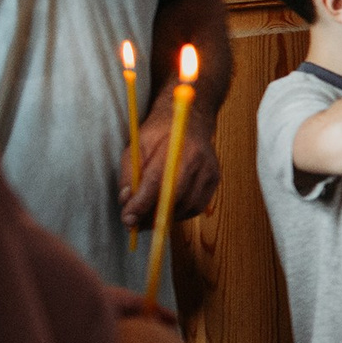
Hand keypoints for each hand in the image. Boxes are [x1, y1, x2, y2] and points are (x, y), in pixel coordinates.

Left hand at [121, 106, 220, 229]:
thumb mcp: (136, 146)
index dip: (141, 204)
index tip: (127, 219)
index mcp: (177, 147)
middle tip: (134, 224)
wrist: (189, 118)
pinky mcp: (215, 179)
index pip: (157, 182)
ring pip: (187, 207)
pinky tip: (166, 211)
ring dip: (165, 217)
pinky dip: (180, 213)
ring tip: (147, 218)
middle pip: (175, 199)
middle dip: (151, 216)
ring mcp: (210, 171)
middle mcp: (198, 160)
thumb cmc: (159, 132)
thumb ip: (129, 174)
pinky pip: (197, 206)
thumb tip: (127, 202)